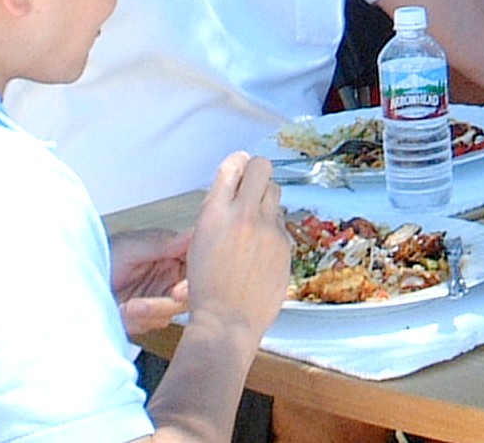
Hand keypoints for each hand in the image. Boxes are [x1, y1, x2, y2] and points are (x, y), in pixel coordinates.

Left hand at [111, 226, 193, 335]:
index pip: (197, 268)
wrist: (73, 284)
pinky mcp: (147, 316)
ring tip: (126, 308)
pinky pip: (153, 325)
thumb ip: (164, 244)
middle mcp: (170, 276)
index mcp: (172, 253)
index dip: (192, 282)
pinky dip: (136, 322)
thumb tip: (195, 234)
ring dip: (146, 314)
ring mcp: (159, 297)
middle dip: (164, 304)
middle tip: (144, 306)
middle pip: (188, 297)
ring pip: (170, 314)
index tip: (177, 291)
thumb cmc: (101, 256)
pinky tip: (122, 313)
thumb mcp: (132, 246)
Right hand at [182, 153, 290, 337]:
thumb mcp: (199, 242)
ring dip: (266, 199)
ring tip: (256, 218)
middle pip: (262, 167)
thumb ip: (216, 213)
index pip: (232, 167)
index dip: (237, 164)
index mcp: (215, 214)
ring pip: (275, 191)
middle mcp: (244, 215)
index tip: (240, 165)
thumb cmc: (208, 289)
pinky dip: (273, 227)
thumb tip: (230, 191)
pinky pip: (282, 222)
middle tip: (252, 184)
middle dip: (257, 172)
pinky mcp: (284, 243)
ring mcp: (268, 228)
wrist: (227, 320)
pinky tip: (262, 244)